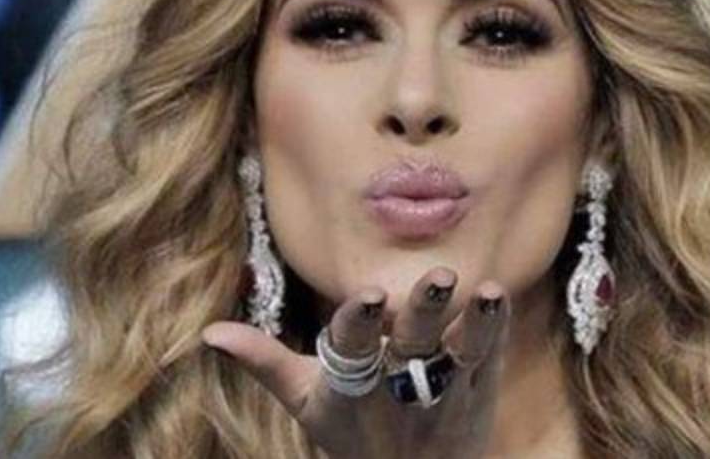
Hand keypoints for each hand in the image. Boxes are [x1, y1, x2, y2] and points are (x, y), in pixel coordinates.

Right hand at [201, 266, 510, 458]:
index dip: (361, 322)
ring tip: (482, 288)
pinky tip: (499, 295)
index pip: (354, 348)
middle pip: (413, 343)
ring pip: (458, 349)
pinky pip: (488, 355)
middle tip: (439, 277)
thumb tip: (210, 333)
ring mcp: (444, 389)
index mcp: (353, 385)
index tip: (370, 296)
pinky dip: (495, 327)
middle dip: (424, 311)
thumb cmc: (353, 432)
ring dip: (471, 319)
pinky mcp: (479, 389)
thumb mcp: (307, 401)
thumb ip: (266, 361)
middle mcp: (400, 385)